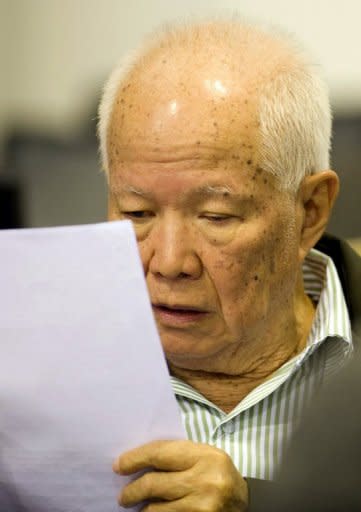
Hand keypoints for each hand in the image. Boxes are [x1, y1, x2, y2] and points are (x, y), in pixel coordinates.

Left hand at [113, 439, 247, 510]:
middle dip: (132, 490)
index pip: (160, 454)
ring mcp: (203, 507)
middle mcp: (204, 481)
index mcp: (204, 456)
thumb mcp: (203, 455)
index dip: (135, 459)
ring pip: (156, 509)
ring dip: (142, 509)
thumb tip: (138, 461)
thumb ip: (176, 455)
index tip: (119, 465)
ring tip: (136, 506)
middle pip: (154, 484)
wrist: (244, 502)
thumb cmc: (216, 472)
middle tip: (123, 495)